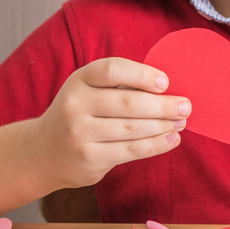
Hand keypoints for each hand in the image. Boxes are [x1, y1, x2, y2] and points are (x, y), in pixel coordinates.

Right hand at [33, 57, 189, 188]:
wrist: (43, 152)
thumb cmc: (80, 114)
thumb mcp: (89, 91)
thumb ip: (121, 87)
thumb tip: (170, 90)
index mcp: (79, 80)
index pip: (112, 70)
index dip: (142, 75)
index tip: (166, 82)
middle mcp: (75, 104)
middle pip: (128, 102)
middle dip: (163, 105)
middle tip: (186, 106)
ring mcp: (80, 133)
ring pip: (133, 129)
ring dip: (163, 126)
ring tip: (181, 122)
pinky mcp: (89, 158)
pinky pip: (131, 150)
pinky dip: (156, 145)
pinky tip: (172, 139)